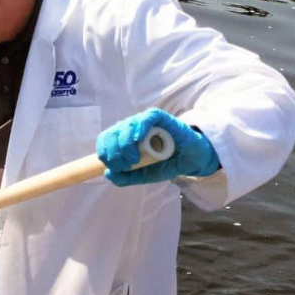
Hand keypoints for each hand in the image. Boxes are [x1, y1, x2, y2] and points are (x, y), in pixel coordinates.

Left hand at [96, 108, 220, 185]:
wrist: (189, 160)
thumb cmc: (165, 163)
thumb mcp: (143, 175)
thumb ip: (125, 177)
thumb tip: (108, 173)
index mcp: (123, 138)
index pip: (105, 139)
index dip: (104, 152)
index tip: (114, 166)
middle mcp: (131, 128)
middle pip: (112, 133)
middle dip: (113, 151)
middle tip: (124, 165)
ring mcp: (144, 122)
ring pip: (125, 126)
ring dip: (124, 144)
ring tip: (133, 159)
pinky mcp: (159, 118)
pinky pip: (145, 118)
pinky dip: (139, 128)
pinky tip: (138, 139)